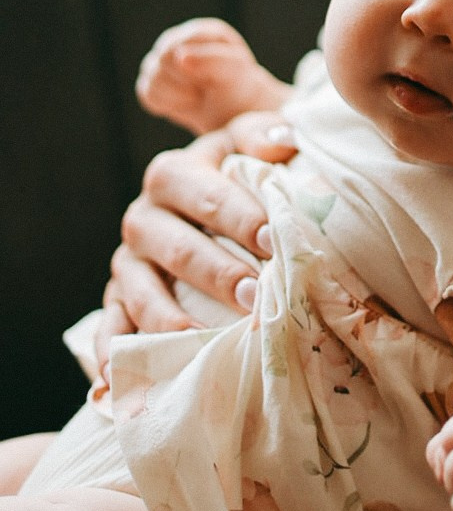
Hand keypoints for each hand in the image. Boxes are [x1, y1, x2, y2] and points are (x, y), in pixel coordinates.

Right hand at [94, 111, 296, 371]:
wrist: (217, 196)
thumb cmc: (243, 172)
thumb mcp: (251, 141)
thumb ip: (264, 133)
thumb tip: (284, 141)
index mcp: (176, 173)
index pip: (203, 192)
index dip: (238, 215)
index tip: (271, 240)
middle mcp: (144, 217)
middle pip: (174, 247)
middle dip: (216, 273)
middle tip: (255, 295)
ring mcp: (129, 262)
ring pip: (142, 292)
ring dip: (174, 319)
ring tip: (207, 341)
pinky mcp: (119, 300)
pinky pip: (110, 328)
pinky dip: (113, 352)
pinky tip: (122, 376)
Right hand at [135, 17, 291, 134]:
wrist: (232, 111)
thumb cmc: (237, 86)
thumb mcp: (234, 71)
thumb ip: (211, 60)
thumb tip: (180, 56)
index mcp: (201, 32)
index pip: (182, 43)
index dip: (193, 67)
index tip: (209, 80)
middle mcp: (177, 41)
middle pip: (163, 59)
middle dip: (185, 81)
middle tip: (204, 90)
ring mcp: (161, 61)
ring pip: (153, 77)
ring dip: (177, 95)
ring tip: (197, 97)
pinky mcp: (152, 82)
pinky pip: (147, 94)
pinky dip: (166, 104)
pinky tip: (183, 103)